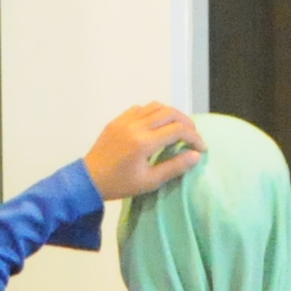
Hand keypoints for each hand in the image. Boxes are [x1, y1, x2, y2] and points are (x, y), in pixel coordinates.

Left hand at [86, 102, 203, 204]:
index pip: (178, 130)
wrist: (89, 180)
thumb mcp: (150, 181)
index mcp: (143, 143)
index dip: (194, 137)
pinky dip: (154, 112)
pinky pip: (140, 108)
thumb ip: (175, 167)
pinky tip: (157, 124)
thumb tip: (196, 155)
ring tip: (178, 127)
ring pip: (155, 106)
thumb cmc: (120, 184)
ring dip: (171, 114)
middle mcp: (135, 126)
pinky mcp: (117, 119)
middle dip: (186, 122)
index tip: (201, 148)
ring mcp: (124, 120)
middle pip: (170, 113)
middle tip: (193, 135)